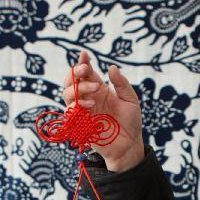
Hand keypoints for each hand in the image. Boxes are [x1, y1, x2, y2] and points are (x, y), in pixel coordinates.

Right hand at [63, 51, 144, 171]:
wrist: (129, 145)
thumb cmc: (130, 123)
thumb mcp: (131, 100)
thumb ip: (121, 84)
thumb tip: (111, 67)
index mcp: (99, 90)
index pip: (86, 73)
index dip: (82, 63)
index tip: (84, 55)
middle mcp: (88, 98)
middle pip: (71, 81)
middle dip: (76, 73)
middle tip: (86, 70)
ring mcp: (83, 111)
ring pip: (68, 94)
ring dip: (79, 88)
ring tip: (95, 90)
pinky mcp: (80, 124)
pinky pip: (70, 111)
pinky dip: (77, 105)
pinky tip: (91, 104)